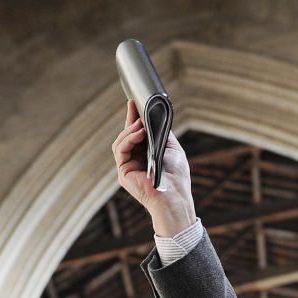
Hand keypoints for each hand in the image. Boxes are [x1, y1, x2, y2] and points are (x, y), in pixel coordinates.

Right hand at [112, 100, 196, 236]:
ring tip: (141, 125)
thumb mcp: (171, 147)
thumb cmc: (176, 176)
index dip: (134, 118)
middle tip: (134, 106)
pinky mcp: (123, 172)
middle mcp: (136, 160)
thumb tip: (153, 116)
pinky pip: (120, 150)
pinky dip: (128, 139)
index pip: (137, 133)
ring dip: (129, 130)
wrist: (174, 195)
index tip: (134, 102)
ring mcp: (128, 166)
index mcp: (147, 154)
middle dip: (130, 119)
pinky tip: (138, 133)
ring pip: (120, 141)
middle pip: (126, 135)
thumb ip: (161, 133)